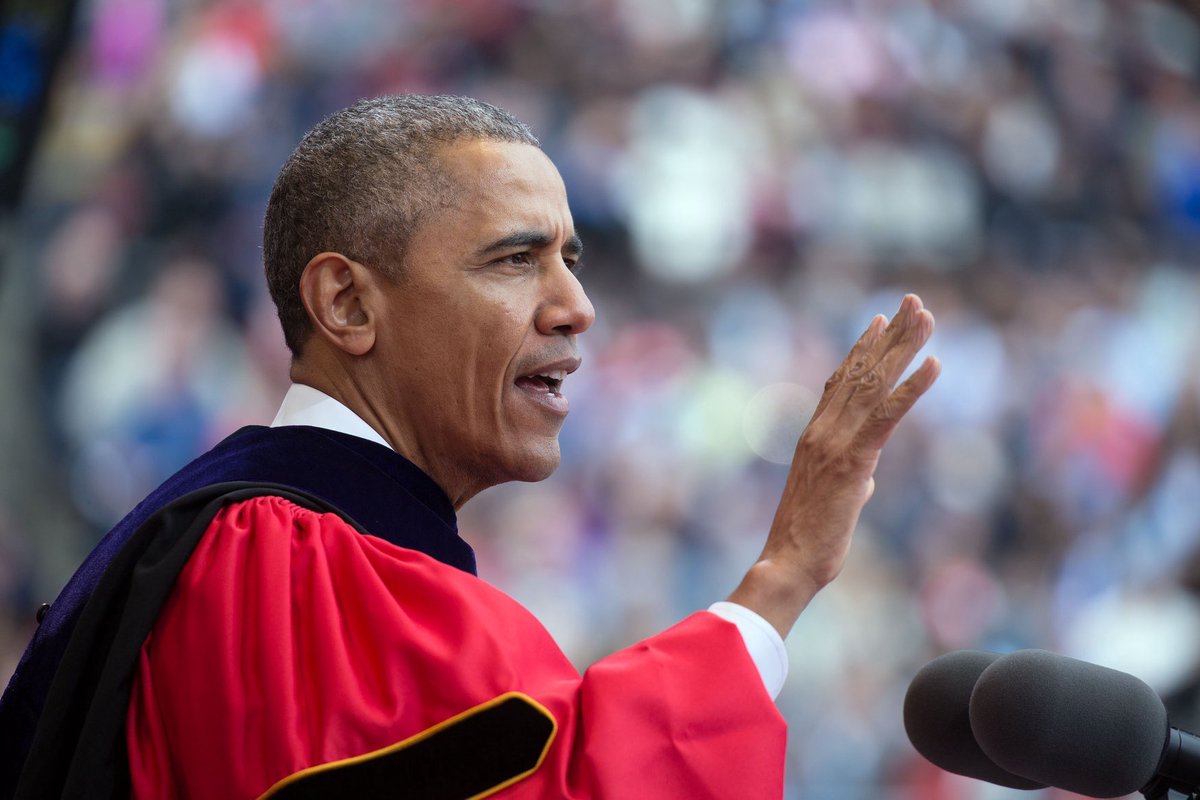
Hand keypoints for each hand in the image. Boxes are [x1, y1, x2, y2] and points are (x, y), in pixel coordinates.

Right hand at [727, 294, 939, 637]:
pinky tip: (935, 364)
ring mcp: (836, 441)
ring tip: (927, 318)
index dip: (862, 349)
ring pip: (875, 383)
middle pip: (861, 371)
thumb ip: (850, 480)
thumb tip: (864, 482)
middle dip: (890, 335)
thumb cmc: (808, 541)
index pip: (839, 381)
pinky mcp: (854, 460)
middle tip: (913, 301)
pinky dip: (912, 387)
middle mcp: (822, 430)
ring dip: (904, 347)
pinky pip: (888, 415)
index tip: (880, 320)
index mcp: (814, 436)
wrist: (788, 562)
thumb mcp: (834, 502)